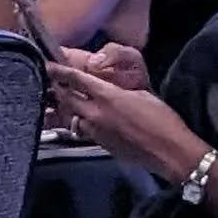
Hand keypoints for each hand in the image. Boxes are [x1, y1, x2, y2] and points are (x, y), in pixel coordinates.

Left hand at [46, 53, 207, 179]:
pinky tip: (85, 119)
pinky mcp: (100, 145)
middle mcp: (96, 114)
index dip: (59, 72)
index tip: (48, 65)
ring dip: (66, 108)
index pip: (76, 80)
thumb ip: (118, 91)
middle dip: (58, 89)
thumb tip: (109, 91)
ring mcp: (96, 132)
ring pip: (71, 117)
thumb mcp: (141, 94)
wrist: (168, 151)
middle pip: (67, 98)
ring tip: (64, 101)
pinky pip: (83, 130)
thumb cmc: (162, 119)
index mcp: (108, 96)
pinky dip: (79, 122)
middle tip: (51, 82)